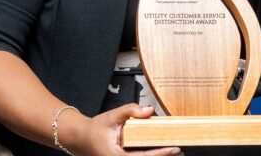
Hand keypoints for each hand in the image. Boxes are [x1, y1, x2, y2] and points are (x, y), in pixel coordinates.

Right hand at [64, 104, 181, 155]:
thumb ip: (130, 111)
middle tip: (179, 150)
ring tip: (174, 152)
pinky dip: (150, 154)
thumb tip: (149, 110)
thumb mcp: (111, 116)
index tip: (174, 149)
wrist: (81, 138)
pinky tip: (161, 150)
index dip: (160, 153)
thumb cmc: (95, 129)